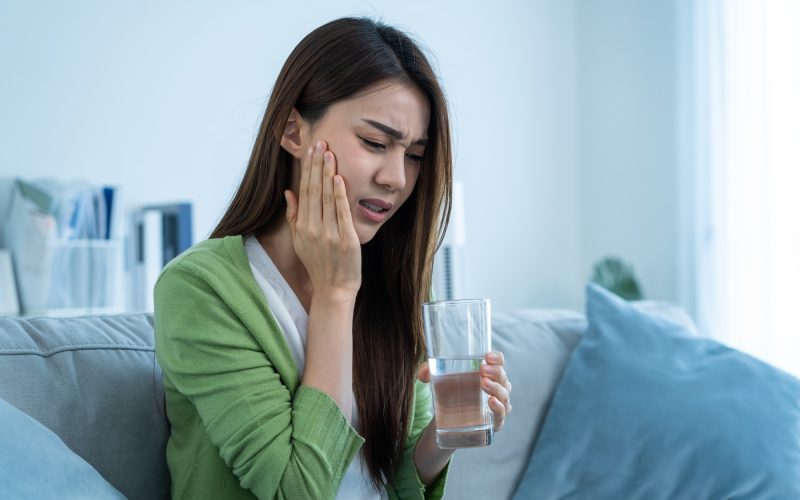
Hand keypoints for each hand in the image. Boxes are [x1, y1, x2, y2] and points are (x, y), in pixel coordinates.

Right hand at [284, 140, 360, 296]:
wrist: (333, 288)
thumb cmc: (319, 264)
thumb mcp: (300, 240)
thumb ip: (294, 215)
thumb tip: (289, 191)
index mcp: (302, 226)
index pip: (304, 191)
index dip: (307, 169)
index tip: (311, 150)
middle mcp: (313, 228)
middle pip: (314, 190)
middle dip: (317, 165)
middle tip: (320, 142)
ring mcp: (329, 234)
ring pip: (326, 197)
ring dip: (328, 173)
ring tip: (329, 153)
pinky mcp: (346, 239)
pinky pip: (341, 212)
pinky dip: (339, 194)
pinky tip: (339, 177)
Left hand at [417, 351, 512, 432]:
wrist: (447, 422)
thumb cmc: (449, 394)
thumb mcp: (439, 380)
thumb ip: (428, 373)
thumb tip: (422, 374)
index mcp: (488, 374)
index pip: (499, 362)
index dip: (497, 358)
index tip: (487, 356)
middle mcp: (496, 388)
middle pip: (503, 377)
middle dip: (495, 372)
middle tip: (482, 370)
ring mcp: (497, 406)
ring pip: (504, 395)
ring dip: (497, 388)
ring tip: (484, 384)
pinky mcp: (493, 423)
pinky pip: (501, 415)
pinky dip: (499, 408)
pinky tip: (491, 402)